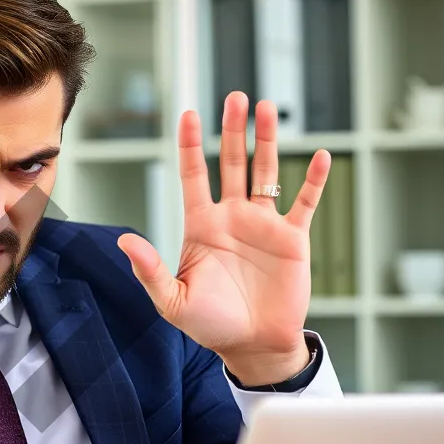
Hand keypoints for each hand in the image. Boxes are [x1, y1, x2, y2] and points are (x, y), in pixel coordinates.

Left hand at [117, 92, 330, 386]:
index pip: (193, 175)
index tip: (189, 113)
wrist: (252, 346)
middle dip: (232, 130)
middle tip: (235, 97)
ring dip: (267, 141)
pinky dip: (313, 180)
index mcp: (201, 226)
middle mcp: (232, 217)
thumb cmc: (209, 325)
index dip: (190, 144)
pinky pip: (304, 203)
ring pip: (266, 172)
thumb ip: (150, 270)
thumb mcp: (172, 300)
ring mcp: (263, 225)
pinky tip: (320, 155)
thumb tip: (124, 242)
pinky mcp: (292, 239)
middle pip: (231, 163)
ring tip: (267, 107)